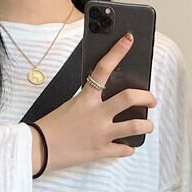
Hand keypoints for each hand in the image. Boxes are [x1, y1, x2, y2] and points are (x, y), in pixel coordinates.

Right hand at [31, 32, 156, 173]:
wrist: (40, 149)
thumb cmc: (51, 126)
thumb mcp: (70, 105)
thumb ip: (89, 100)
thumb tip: (108, 98)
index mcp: (86, 98)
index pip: (103, 68)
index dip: (117, 52)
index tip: (129, 39)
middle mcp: (96, 114)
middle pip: (129, 98)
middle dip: (146, 97)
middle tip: (152, 99)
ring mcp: (101, 133)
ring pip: (134, 126)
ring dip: (146, 125)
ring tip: (148, 125)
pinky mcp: (101, 151)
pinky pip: (123, 150)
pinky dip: (129, 148)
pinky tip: (129, 146)